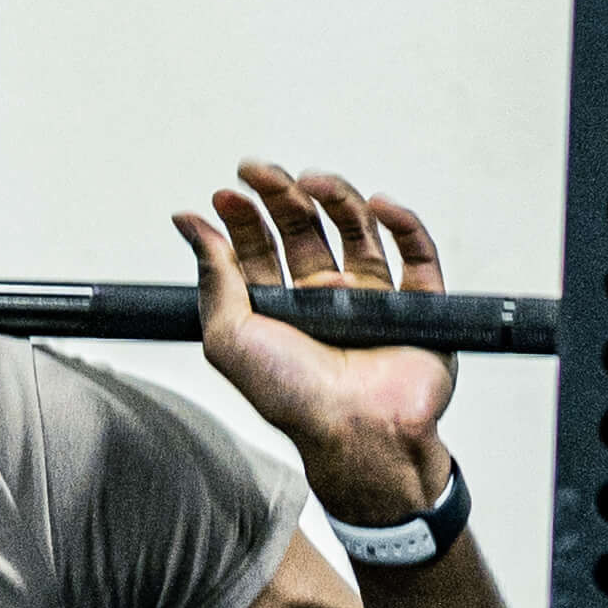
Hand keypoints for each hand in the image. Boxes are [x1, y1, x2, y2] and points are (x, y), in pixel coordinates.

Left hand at [179, 164, 455, 521]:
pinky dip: (403, 223)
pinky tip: (379, 205)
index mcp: (282, 311)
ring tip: (313, 183)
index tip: (228, 194)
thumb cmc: (294, 399)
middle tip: (261, 173)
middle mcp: (326, 302)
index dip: (244, 219)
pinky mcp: (418, 306)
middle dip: (282, 196)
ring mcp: (373, 301)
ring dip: (336, 198)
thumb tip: (190, 227)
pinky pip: (417, 254)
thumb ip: (214, 279)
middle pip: (306, 231)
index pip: (262, 249)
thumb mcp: (230, 337)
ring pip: (359, 231)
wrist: (358, 434)